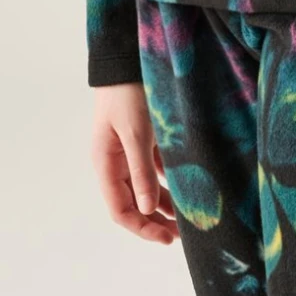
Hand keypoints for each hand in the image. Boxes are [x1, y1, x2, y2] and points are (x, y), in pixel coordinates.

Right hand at [90, 82, 179, 244]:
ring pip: (147, 188)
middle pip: (134, 203)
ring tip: (189, 219)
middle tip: (183, 236)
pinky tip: (187, 189)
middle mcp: (115, 162)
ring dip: (165, 204)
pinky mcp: (143, 139)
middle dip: (156, 221)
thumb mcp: (136, 133)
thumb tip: (147, 210)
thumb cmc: (127, 93)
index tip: (168, 238)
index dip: (142, 227)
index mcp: (105, 163)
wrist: (128, 58)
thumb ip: (141, 172)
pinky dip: (169, 181)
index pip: (120, 210)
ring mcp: (129, 151)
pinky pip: (156, 169)